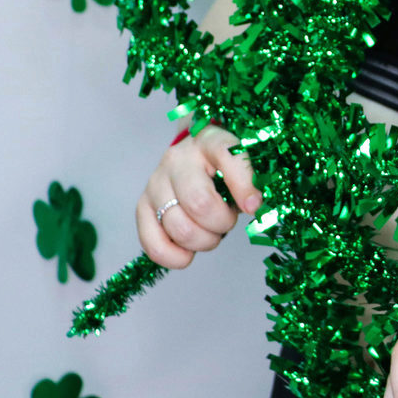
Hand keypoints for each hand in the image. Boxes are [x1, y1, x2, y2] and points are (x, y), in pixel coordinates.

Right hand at [135, 124, 261, 267]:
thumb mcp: (243, 165)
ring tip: (210, 232)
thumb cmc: (224, 166)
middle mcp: (178, 158)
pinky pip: (152, 243)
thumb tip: (254, 206)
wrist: (194, 158)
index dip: (244, 187)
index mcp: (210, 140)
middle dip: (222, 223)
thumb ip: (252, 181)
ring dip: (203, 241)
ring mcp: (156, 182)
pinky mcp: (142, 206)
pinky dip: (174, 257)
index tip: (255, 207)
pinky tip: (188, 253)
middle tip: (228, 221)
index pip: (228, 157)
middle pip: (199, 203)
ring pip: (179, 228)